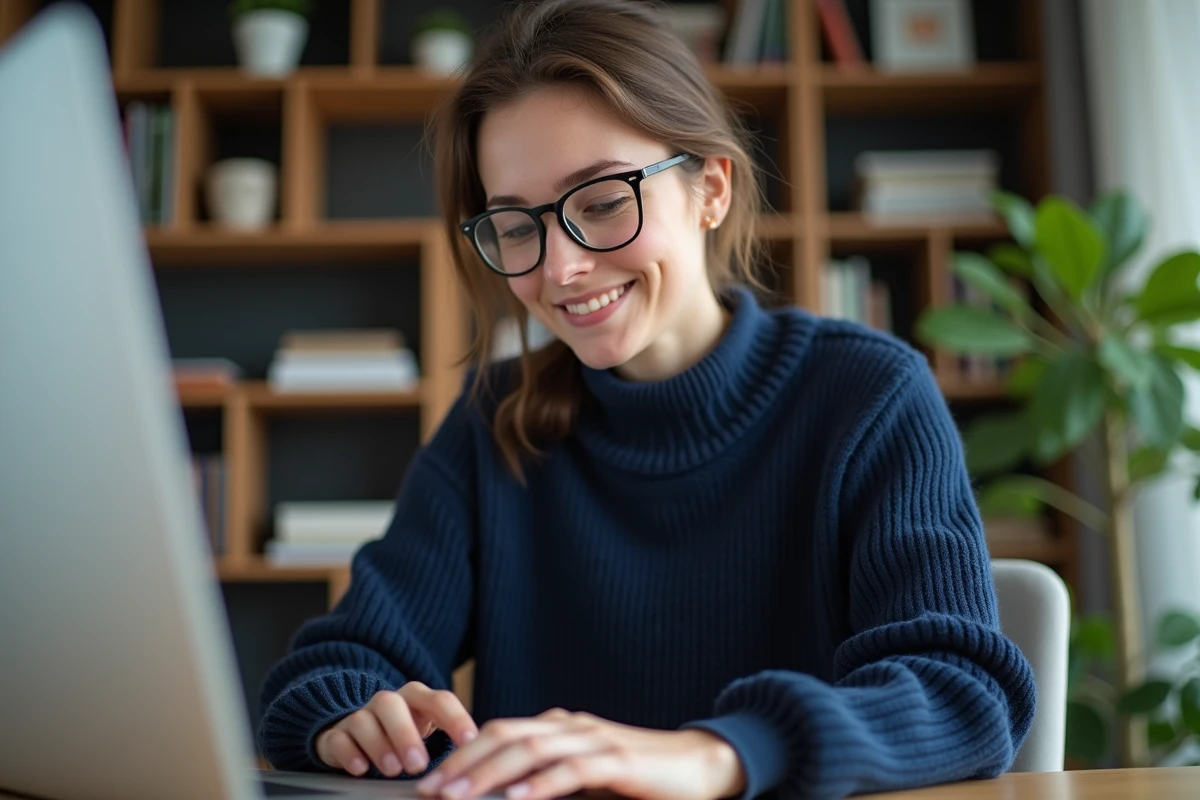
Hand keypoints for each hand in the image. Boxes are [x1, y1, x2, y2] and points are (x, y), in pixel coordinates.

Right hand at [315, 682, 477, 777]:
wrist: (358, 733)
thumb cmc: (406, 734)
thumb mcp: (428, 731)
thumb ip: (451, 741)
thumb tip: (478, 762)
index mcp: (418, 699)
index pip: (439, 700)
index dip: (456, 718)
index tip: (470, 741)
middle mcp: (388, 702)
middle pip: (393, 704)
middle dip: (406, 733)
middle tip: (419, 764)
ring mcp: (360, 716)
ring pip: (364, 719)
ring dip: (380, 745)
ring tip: (394, 770)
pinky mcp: (337, 734)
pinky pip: (339, 738)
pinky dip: (349, 753)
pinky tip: (361, 769)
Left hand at [414, 708, 745, 799]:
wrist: (700, 766)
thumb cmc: (640, 778)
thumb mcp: (586, 778)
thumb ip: (549, 781)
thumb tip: (505, 797)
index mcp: (560, 727)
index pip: (500, 732)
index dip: (462, 754)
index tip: (431, 782)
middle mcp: (572, 726)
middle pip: (505, 735)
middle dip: (463, 763)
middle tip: (430, 790)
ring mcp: (595, 739)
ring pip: (531, 749)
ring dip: (489, 774)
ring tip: (458, 796)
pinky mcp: (619, 760)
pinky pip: (572, 770)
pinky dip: (541, 784)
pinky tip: (517, 799)